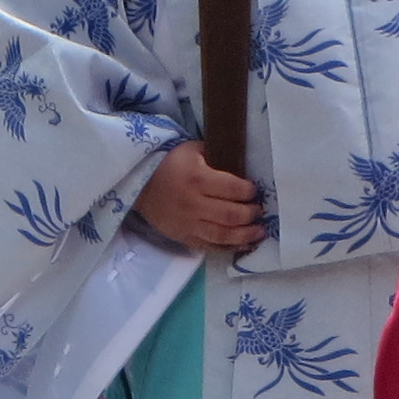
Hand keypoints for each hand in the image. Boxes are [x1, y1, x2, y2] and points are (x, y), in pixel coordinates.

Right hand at [135, 144, 265, 249]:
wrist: (139, 184)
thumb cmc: (171, 164)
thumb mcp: (193, 150)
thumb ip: (217, 156)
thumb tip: (244, 167)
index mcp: (198, 179)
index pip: (233, 188)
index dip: (249, 191)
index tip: (255, 191)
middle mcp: (193, 204)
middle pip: (231, 215)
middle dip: (251, 214)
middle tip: (259, 211)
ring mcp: (188, 224)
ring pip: (223, 235)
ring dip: (245, 235)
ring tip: (259, 232)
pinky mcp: (183, 237)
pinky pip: (210, 247)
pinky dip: (228, 247)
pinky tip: (242, 244)